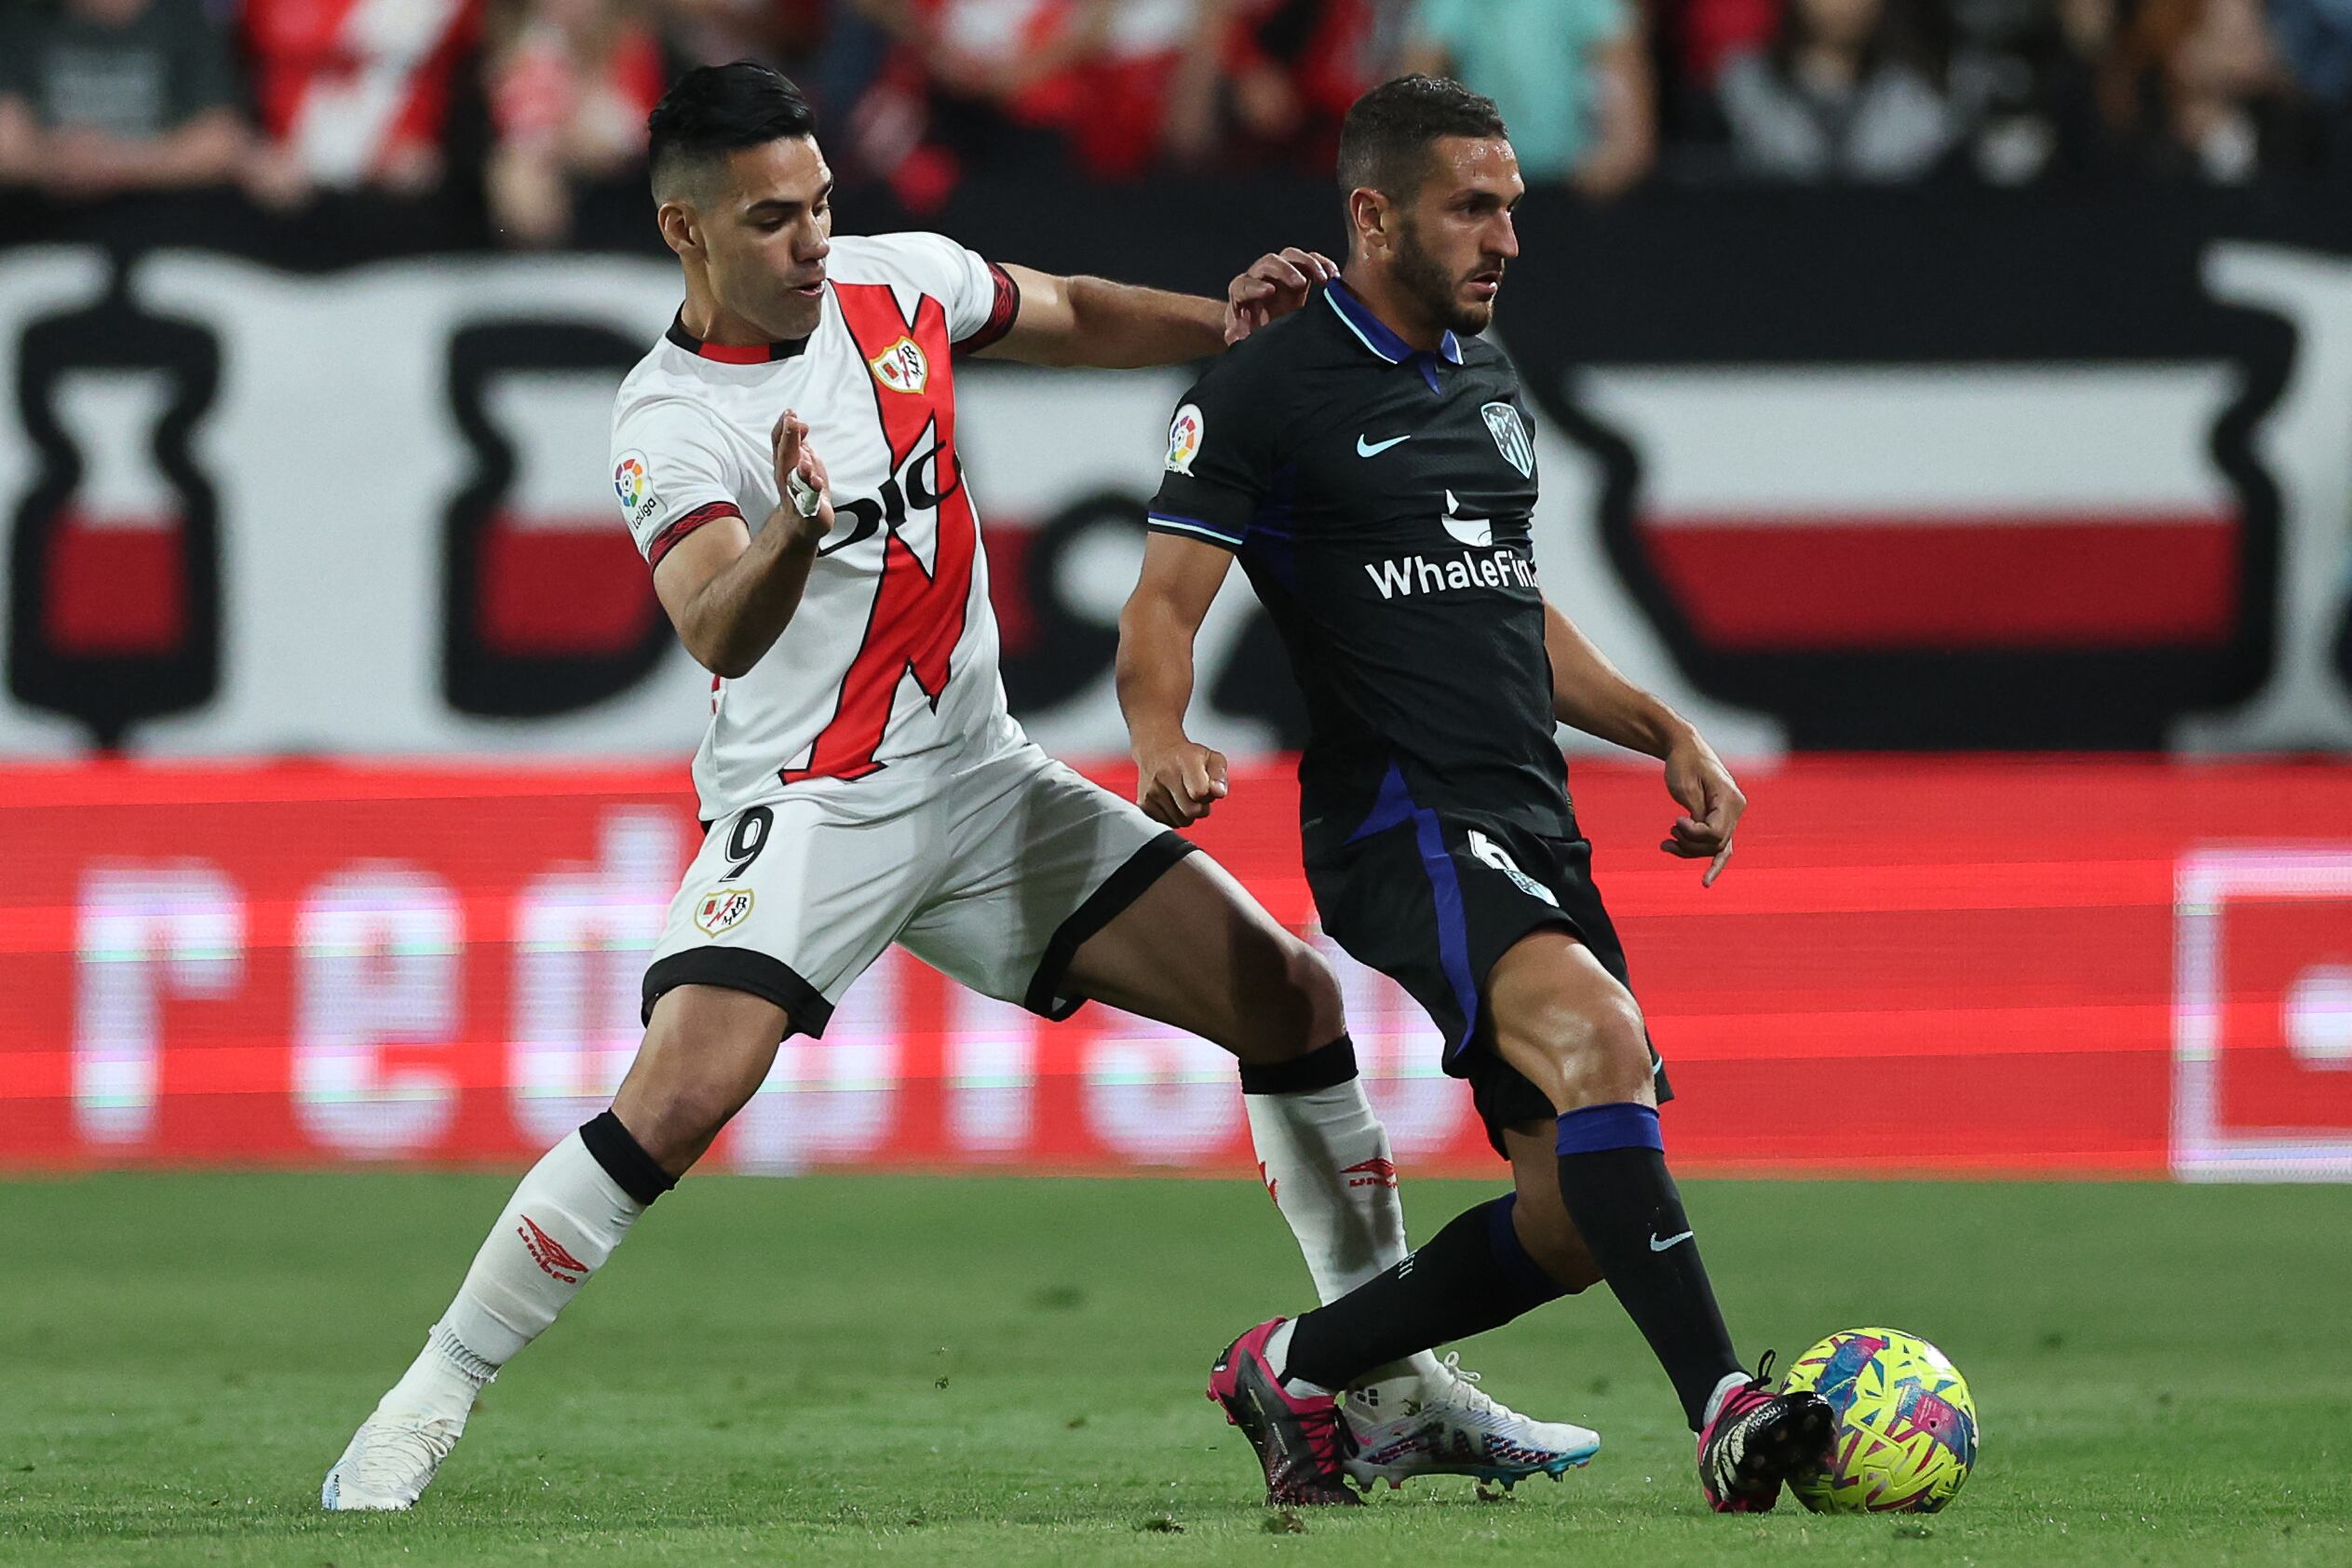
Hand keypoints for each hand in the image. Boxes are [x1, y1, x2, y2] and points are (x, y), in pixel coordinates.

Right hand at [771, 408, 835, 541]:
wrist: (801, 523)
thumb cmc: (802, 488)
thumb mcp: (801, 458)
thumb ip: (798, 441)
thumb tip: (798, 421)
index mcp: (785, 464)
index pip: (780, 442)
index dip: (783, 427)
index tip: (790, 413)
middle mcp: (786, 478)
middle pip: (785, 457)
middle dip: (789, 439)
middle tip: (793, 422)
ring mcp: (796, 494)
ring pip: (795, 480)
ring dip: (799, 468)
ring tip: (804, 459)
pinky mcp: (808, 510)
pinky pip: (809, 500)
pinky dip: (811, 491)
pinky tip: (816, 482)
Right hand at [1135, 737, 1228, 825]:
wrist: (1157, 751)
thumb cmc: (1188, 757)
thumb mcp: (1212, 758)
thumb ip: (1219, 776)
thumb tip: (1219, 792)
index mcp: (1184, 761)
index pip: (1200, 793)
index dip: (1208, 795)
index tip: (1205, 787)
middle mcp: (1164, 775)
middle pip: (1191, 811)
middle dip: (1200, 807)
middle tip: (1197, 795)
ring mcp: (1152, 791)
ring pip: (1180, 821)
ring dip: (1187, 813)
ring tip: (1184, 796)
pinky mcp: (1144, 803)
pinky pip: (1169, 823)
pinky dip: (1175, 816)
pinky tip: (1173, 800)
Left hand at [1225, 247, 1337, 344]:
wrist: (1265, 327)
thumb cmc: (1253, 332)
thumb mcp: (1244, 337)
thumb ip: (1238, 336)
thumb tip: (1234, 336)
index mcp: (1242, 292)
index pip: (1244, 284)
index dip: (1255, 286)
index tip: (1270, 291)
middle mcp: (1260, 277)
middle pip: (1268, 262)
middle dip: (1285, 270)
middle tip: (1301, 283)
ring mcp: (1281, 273)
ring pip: (1291, 256)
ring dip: (1308, 264)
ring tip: (1325, 280)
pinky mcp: (1300, 273)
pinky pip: (1312, 260)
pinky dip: (1323, 264)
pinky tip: (1335, 277)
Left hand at [1660, 735, 1744, 885]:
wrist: (1684, 748)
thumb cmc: (1682, 763)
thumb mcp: (1685, 788)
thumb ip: (1696, 813)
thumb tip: (1700, 836)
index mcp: (1731, 798)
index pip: (1716, 833)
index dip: (1693, 835)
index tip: (1675, 822)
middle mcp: (1737, 808)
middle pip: (1716, 844)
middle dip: (1690, 845)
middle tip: (1668, 834)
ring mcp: (1732, 815)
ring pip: (1716, 848)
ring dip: (1690, 850)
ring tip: (1667, 843)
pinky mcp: (1722, 819)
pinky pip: (1720, 846)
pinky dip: (1712, 863)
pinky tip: (1705, 882)